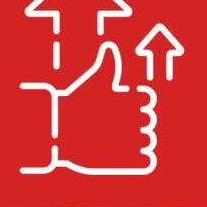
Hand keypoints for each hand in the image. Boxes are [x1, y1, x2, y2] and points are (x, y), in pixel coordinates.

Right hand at [17, 41, 157, 174]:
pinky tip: (126, 152)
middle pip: (147, 120)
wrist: (59, 129)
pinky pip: (146, 159)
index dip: (136, 102)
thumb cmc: (75, 103)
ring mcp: (131, 139)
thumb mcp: (92, 81)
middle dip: (135, 121)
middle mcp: (134, 118)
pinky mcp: (129, 159)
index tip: (122, 104)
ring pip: (147, 140)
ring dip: (138, 139)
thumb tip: (110, 47)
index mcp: (129, 99)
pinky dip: (140, 158)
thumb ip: (108, 66)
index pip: (146, 99)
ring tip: (120, 137)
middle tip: (115, 122)